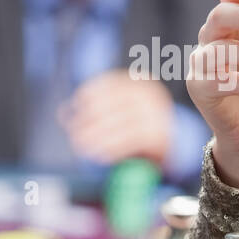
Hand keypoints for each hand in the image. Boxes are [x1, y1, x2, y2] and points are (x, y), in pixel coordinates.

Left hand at [57, 68, 175, 166]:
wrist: (176, 142)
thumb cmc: (138, 126)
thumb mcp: (119, 113)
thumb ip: (93, 111)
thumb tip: (62, 113)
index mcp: (139, 84)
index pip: (109, 84)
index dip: (88, 94)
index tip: (74, 108)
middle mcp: (149, 96)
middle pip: (110, 104)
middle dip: (88, 120)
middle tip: (74, 134)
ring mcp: (155, 114)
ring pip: (117, 124)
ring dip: (96, 136)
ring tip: (81, 147)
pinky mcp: (158, 134)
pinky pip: (129, 140)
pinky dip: (112, 148)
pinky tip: (100, 155)